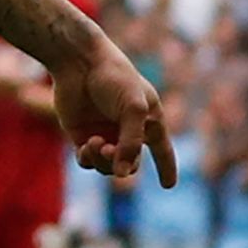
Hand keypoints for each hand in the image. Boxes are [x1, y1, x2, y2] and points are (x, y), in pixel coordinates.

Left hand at [52, 42, 176, 186]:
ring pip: (107, 165)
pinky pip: (87, 160)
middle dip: (121, 164)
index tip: (169, 185)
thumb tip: (121, 174)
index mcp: (148, 121)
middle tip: (109, 149)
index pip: (162, 150)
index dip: (166, 168)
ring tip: (95, 143)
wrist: (79, 62)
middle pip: (129, 165)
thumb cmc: (114, 78)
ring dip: (103, 160)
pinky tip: (86, 146)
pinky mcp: (81, 134)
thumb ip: (131, 143)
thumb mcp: (133, 109)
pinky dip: (88, 159)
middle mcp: (126, 130)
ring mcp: (103, 133)